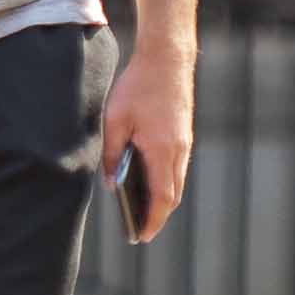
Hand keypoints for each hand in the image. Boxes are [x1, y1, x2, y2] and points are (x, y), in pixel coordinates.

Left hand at [97, 44, 194, 241]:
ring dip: (163, 200)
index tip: (142, 236)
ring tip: (143, 212)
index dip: (152, 220)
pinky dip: (166, 182)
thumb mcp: (115, 120)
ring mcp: (185, 143)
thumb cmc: (138, 86)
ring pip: (177, 182)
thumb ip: (111, 154)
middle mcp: (179, 151)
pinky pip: (177, 168)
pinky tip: (149, 184)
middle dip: (158, 216)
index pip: (161, 198)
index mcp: (162, 150)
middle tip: (141, 232)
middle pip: (172, 195)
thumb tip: (110, 184)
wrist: (168, 57)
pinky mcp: (184, 134)